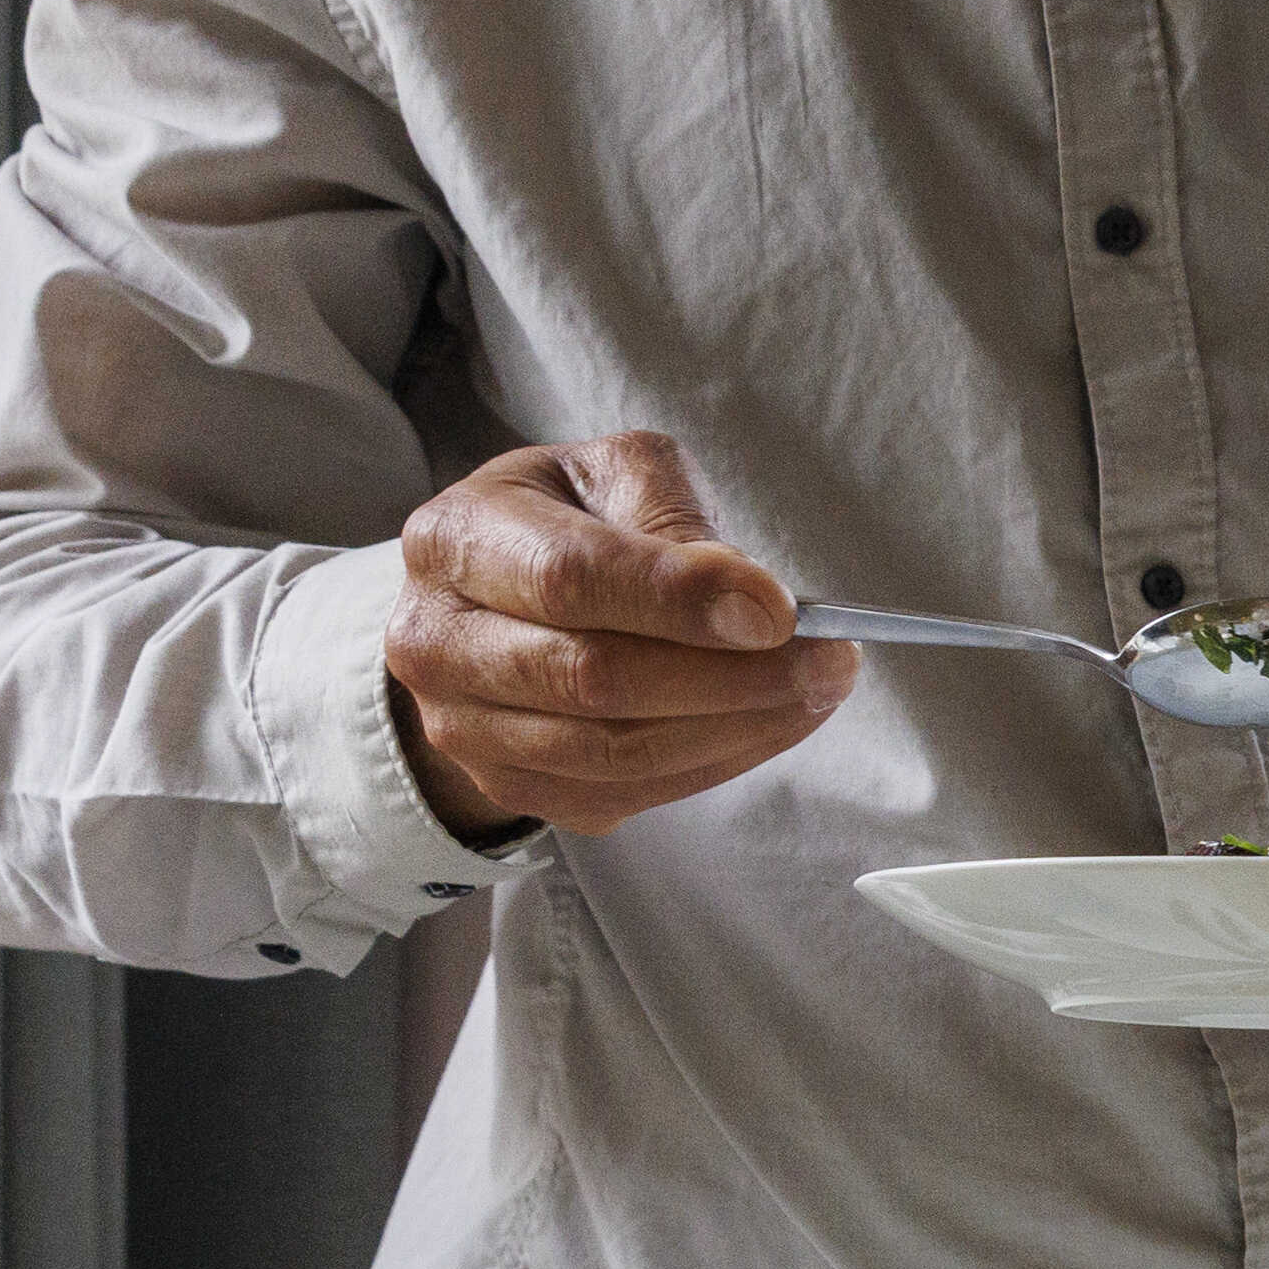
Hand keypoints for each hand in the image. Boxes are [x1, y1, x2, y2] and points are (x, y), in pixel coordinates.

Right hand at [391, 430, 852, 843]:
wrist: (491, 601)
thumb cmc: (567, 521)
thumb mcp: (611, 475)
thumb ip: (669, 513)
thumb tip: (748, 597)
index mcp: (455, 539)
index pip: (569, 579)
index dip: (679, 600)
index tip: (780, 610)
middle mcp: (437, 642)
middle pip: (594, 679)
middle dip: (731, 675)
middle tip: (831, 658)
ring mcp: (465, 728)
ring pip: (617, 751)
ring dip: (739, 727)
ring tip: (819, 689)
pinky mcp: (512, 786)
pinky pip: (628, 793)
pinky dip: (717, 761)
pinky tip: (773, 722)